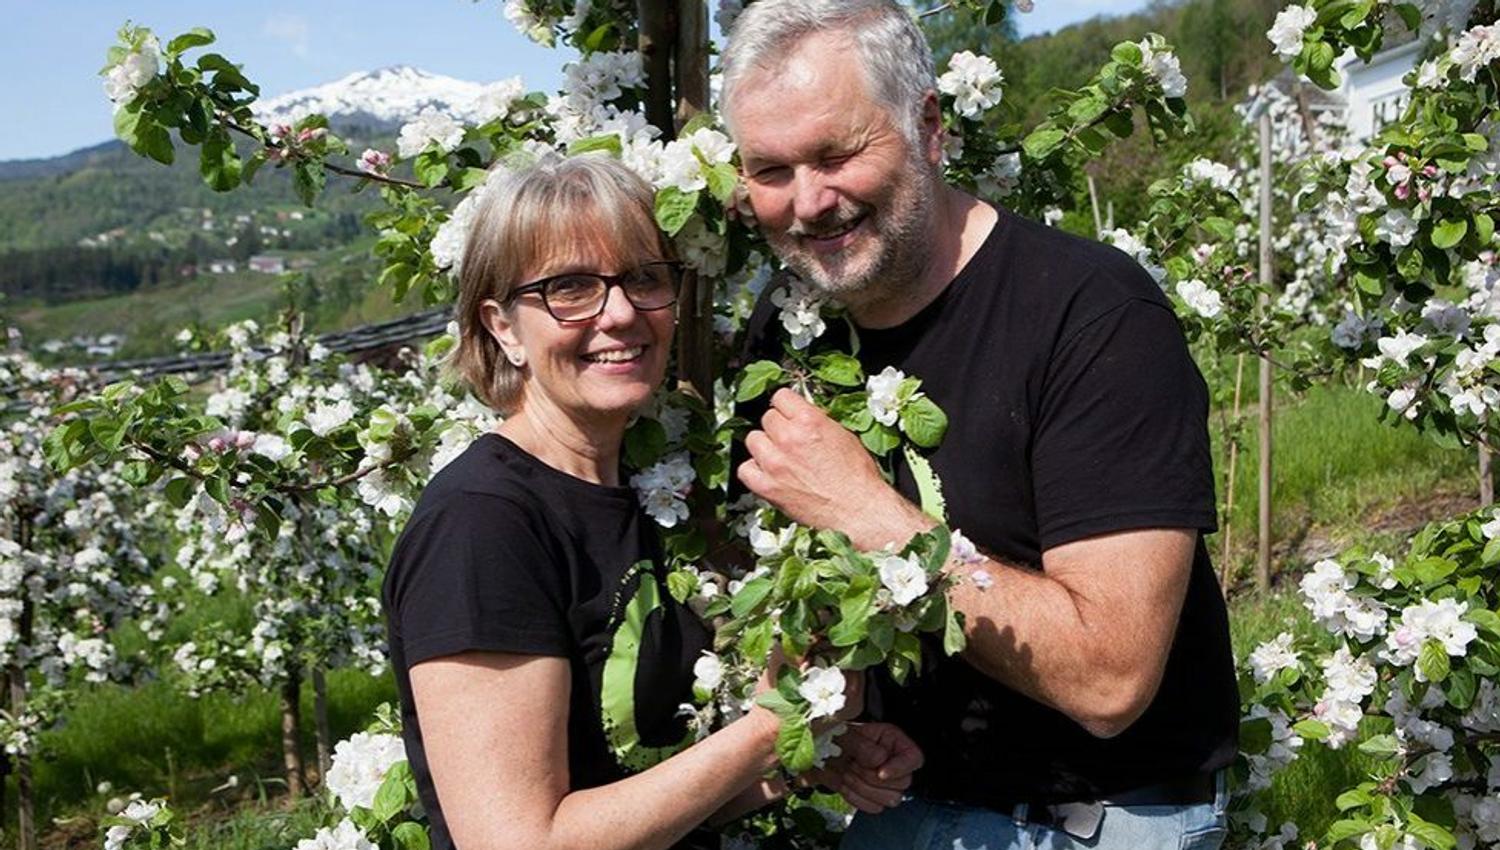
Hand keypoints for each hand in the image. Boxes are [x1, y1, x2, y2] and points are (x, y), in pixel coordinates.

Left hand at [739, 389, 929, 549]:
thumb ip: (817, 421)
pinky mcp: (766, 486)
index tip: (789, 412)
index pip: (781, 397)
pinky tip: (768, 472)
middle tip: (790, 439)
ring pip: (753, 440)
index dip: (787, 406)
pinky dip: (754, 470)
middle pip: (767, 418)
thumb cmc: (857, 477)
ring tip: (779, 456)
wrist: (858, 511)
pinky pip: (745, 469)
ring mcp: (774, 463)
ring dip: (765, 446)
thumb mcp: (843, 435)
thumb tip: (802, 416)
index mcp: (809, 421)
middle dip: (778, 426)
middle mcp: (788, 438)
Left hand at [805, 722, 923, 812]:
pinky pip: (875, 808)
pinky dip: (858, 799)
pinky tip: (845, 785)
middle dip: (873, 777)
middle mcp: (894, 762)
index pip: (913, 758)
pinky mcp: (875, 797)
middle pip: (904, 782)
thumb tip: (879, 761)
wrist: (819, 753)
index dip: (900, 768)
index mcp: (893, 741)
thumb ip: (862, 745)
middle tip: (852, 765)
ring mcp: (887, 782)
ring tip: (847, 774)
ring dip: (865, 789)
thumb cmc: (834, 738)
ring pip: (892, 799)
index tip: (880, 772)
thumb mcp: (846, 734)